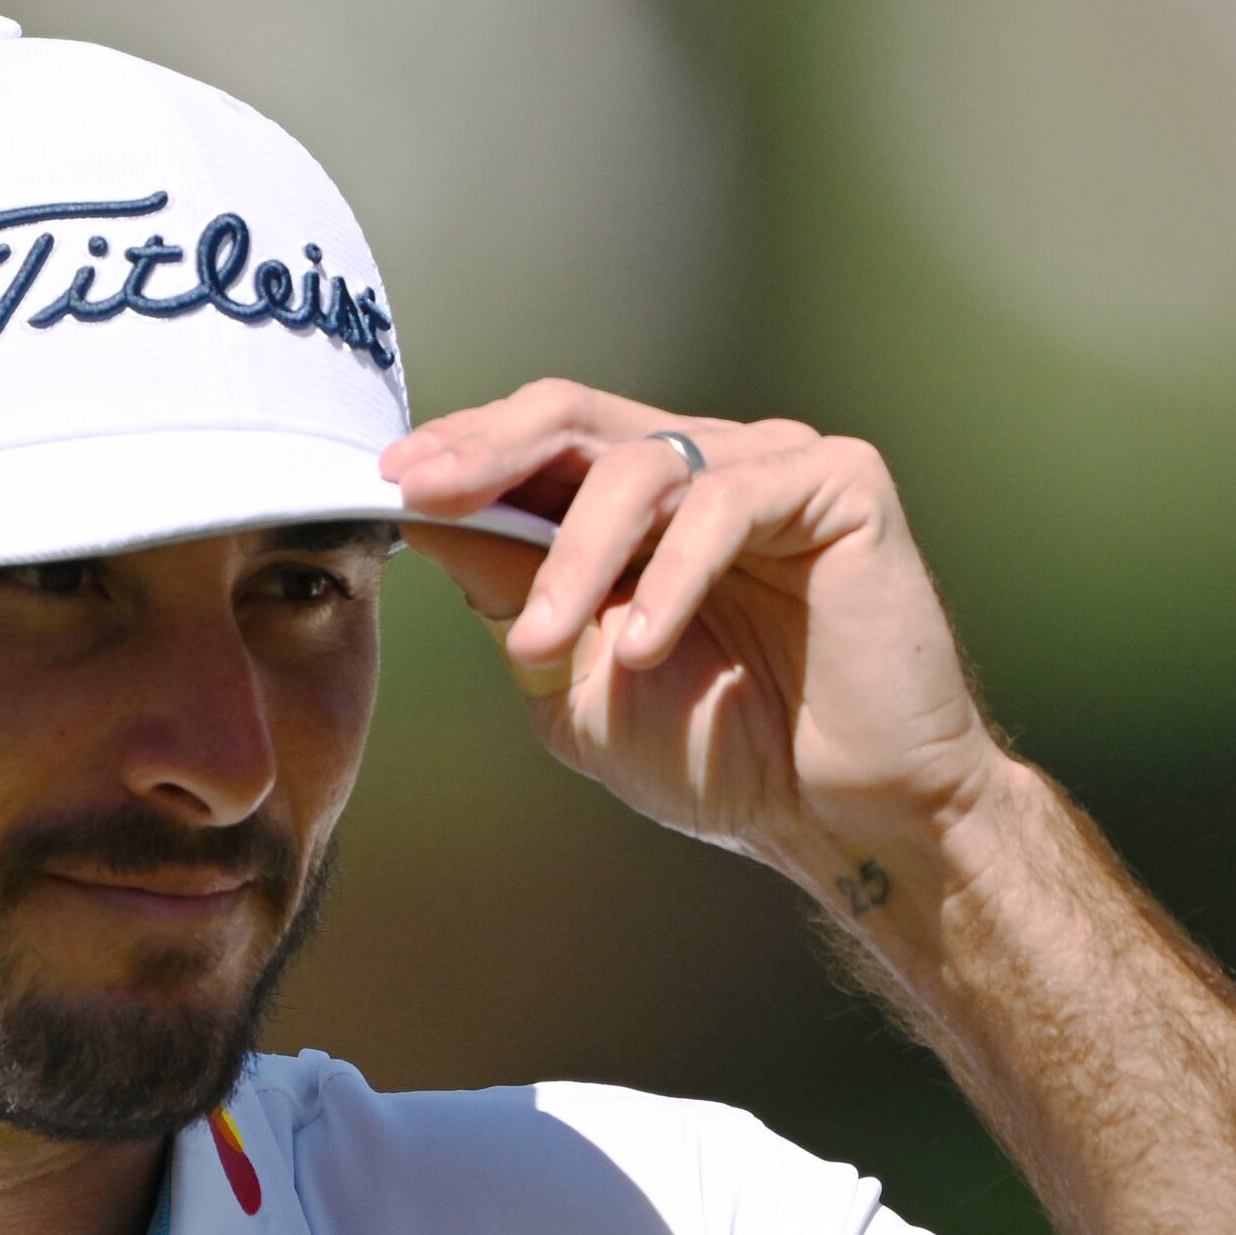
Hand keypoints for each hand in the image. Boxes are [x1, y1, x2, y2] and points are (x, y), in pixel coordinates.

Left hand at [383, 382, 1005, 929]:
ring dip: (575, 557)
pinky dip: (674, 574)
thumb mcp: (579, 684)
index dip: (464, 450)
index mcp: (642, 505)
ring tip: (545, 644)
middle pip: (576, 417)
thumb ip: (512, 600)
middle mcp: (707, 464)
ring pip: (643, 466)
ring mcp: (774, 466)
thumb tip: (423, 519)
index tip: (388, 479)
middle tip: (425, 491)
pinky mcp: (841, 484)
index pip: (540, 442)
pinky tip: (644, 645)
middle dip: (489, 454)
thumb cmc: (725, 756)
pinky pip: (732, 502)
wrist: (848, 816)